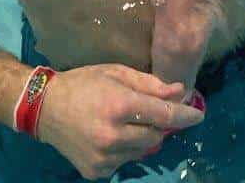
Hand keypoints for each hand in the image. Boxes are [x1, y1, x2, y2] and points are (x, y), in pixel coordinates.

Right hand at [37, 64, 203, 179]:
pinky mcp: (97, 172)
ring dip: (143, 136)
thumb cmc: (83, 83)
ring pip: (143, 150)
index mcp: (118, 106)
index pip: (163, 115)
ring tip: (125, 121)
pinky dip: (126, 149)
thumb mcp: (116, 73)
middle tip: (148, 110)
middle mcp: (113, 136)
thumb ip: (149, 84)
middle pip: (156, 135)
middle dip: (159, 123)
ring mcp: (104, 158)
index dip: (184, 115)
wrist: (45, 109)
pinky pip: (125, 161)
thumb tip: (179, 91)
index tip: (199, 115)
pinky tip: (112, 135)